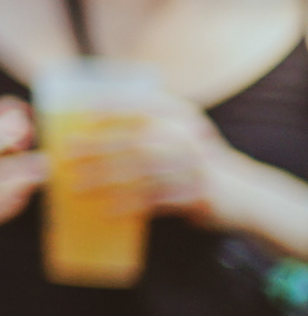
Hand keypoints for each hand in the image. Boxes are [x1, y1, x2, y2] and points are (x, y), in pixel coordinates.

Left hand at [63, 95, 235, 225]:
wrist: (246, 197)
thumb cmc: (196, 167)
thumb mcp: (181, 141)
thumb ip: (149, 132)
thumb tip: (90, 138)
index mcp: (186, 120)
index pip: (148, 106)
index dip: (118, 106)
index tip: (86, 112)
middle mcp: (192, 139)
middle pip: (138, 140)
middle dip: (100, 147)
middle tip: (69, 154)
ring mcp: (197, 167)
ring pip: (144, 171)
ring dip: (107, 179)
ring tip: (78, 186)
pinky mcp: (200, 194)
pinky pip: (159, 200)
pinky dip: (131, 204)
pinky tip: (108, 209)